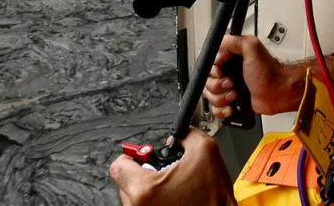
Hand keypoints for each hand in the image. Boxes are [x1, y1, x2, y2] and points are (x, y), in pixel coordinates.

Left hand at [108, 129, 236, 205]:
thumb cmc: (215, 200)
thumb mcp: (205, 151)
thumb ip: (187, 134)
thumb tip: (180, 134)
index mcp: (145, 190)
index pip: (118, 166)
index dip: (132, 154)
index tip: (142, 155)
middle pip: (125, 181)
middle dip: (143, 172)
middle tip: (162, 170)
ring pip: (134, 196)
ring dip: (149, 188)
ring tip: (172, 185)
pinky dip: (156, 200)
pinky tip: (174, 198)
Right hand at [203, 35, 299, 117]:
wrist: (278, 93)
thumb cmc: (270, 73)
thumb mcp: (252, 48)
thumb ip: (234, 41)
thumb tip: (218, 47)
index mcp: (229, 57)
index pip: (207, 63)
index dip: (212, 70)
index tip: (222, 72)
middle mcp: (226, 71)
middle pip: (206, 81)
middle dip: (218, 86)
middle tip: (232, 83)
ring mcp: (227, 87)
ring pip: (209, 95)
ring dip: (221, 98)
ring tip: (235, 94)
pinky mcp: (230, 101)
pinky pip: (215, 108)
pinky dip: (222, 109)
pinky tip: (232, 106)